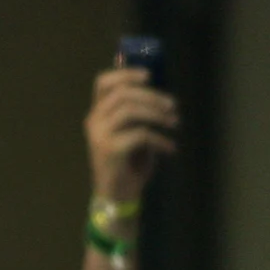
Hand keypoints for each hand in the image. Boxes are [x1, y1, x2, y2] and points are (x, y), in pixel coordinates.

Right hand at [85, 68, 177, 203]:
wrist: (117, 195)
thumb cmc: (128, 163)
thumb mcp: (133, 133)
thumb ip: (138, 115)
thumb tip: (158, 94)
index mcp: (98, 114)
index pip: (103, 83)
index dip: (125, 74)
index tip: (149, 75)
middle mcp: (94, 121)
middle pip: (122, 93)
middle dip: (152, 96)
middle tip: (173, 105)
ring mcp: (100, 135)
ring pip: (129, 110)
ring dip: (157, 114)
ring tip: (175, 122)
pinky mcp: (110, 150)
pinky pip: (140, 134)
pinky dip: (160, 139)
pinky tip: (171, 147)